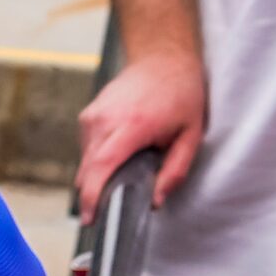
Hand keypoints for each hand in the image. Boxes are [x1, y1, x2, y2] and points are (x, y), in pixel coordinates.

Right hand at [75, 50, 206, 222]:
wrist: (162, 58)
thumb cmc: (180, 93)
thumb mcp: (191, 135)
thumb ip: (175, 171)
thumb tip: (157, 200)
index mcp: (132, 126)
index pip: (101, 167)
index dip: (91, 196)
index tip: (89, 216)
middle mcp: (106, 120)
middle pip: (87, 170)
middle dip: (94, 193)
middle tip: (110, 205)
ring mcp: (93, 116)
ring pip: (85, 161)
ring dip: (98, 173)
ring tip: (123, 169)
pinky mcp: (88, 115)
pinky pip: (86, 147)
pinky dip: (98, 158)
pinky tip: (119, 151)